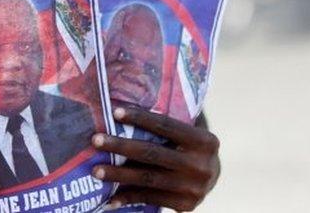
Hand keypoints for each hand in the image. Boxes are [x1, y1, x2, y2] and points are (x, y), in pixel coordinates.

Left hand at [90, 107, 219, 211]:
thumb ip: (169, 124)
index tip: (115, 112)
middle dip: (121, 146)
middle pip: (152, 153)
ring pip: (148, 178)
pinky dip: (127, 197)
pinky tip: (109, 198)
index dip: (140, 118)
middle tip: (96, 140)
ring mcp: (193, 187)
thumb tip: (127, 106)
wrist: (213, 179)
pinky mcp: (184, 205)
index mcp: (204, 141)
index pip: (166, 126)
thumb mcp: (190, 132)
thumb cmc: (190, 146)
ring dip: (118, 175)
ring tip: (96, 170)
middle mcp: (200, 165)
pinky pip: (150, 198)